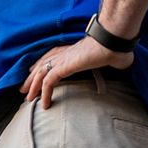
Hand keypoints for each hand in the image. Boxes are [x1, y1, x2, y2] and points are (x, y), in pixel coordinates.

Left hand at [20, 35, 134, 108]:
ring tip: (29, 100)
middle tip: (24, 90)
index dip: (41, 66)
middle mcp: (64, 53)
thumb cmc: (116, 49)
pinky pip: (48, 82)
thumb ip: (111, 63)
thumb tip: (123, 65)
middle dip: (31, 78)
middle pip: (41, 65)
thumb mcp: (110, 59)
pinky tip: (44, 104)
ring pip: (41, 74)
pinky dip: (44, 93)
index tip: (35, 75)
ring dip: (33, 87)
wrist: (114, 43)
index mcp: (72, 50)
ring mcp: (63, 59)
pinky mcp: (63, 66)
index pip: (50, 57)